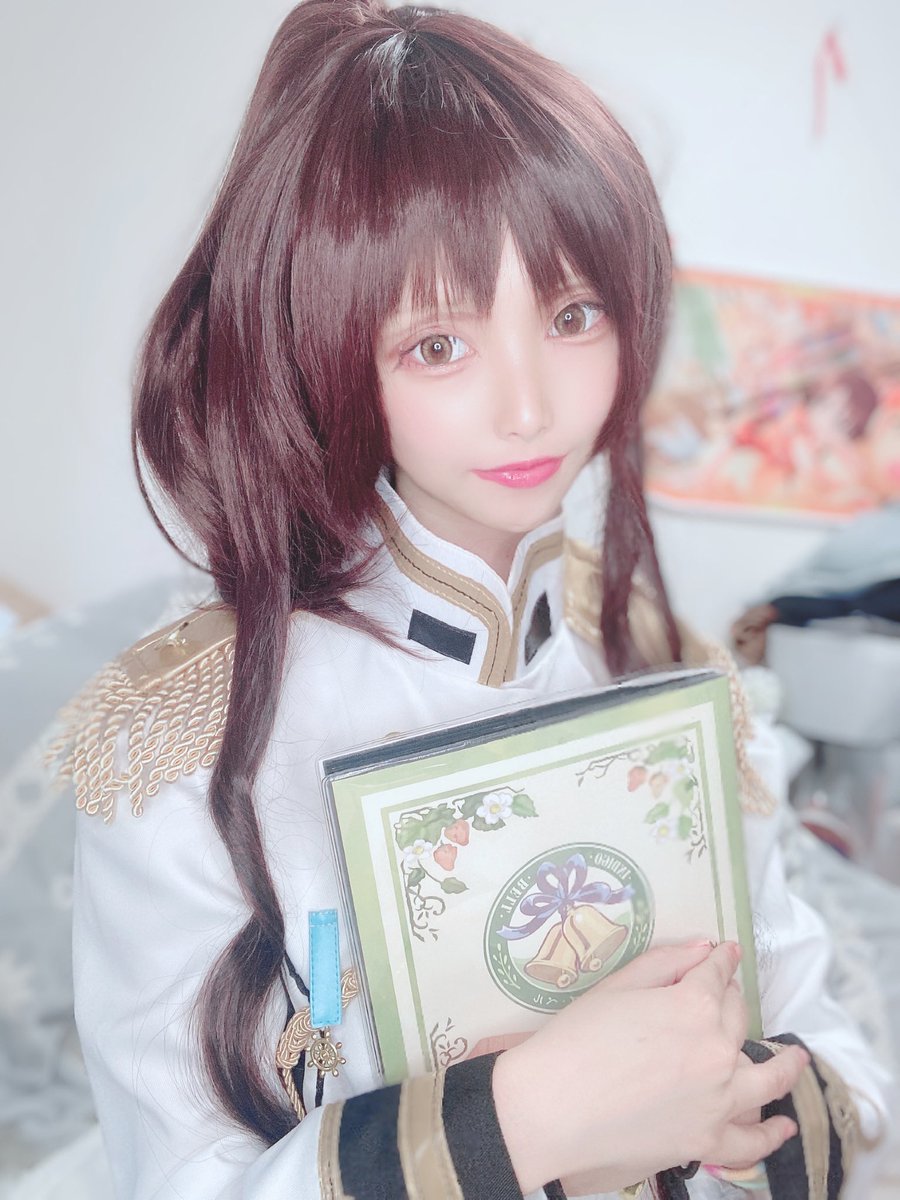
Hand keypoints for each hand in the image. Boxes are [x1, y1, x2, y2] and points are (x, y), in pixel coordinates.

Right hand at [492, 941, 806, 1193]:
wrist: (549, 1110)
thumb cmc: (573, 1041)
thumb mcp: (615, 988)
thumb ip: (665, 963)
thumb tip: (704, 948)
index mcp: (695, 1006)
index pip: (716, 975)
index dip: (720, 960)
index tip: (725, 953)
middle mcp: (718, 1051)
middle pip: (738, 1018)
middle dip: (733, 1000)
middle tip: (727, 995)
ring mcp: (718, 1100)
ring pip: (767, 1077)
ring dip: (785, 1064)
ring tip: (797, 1059)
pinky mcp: (707, 1141)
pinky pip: (751, 1140)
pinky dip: (770, 1133)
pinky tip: (782, 1126)